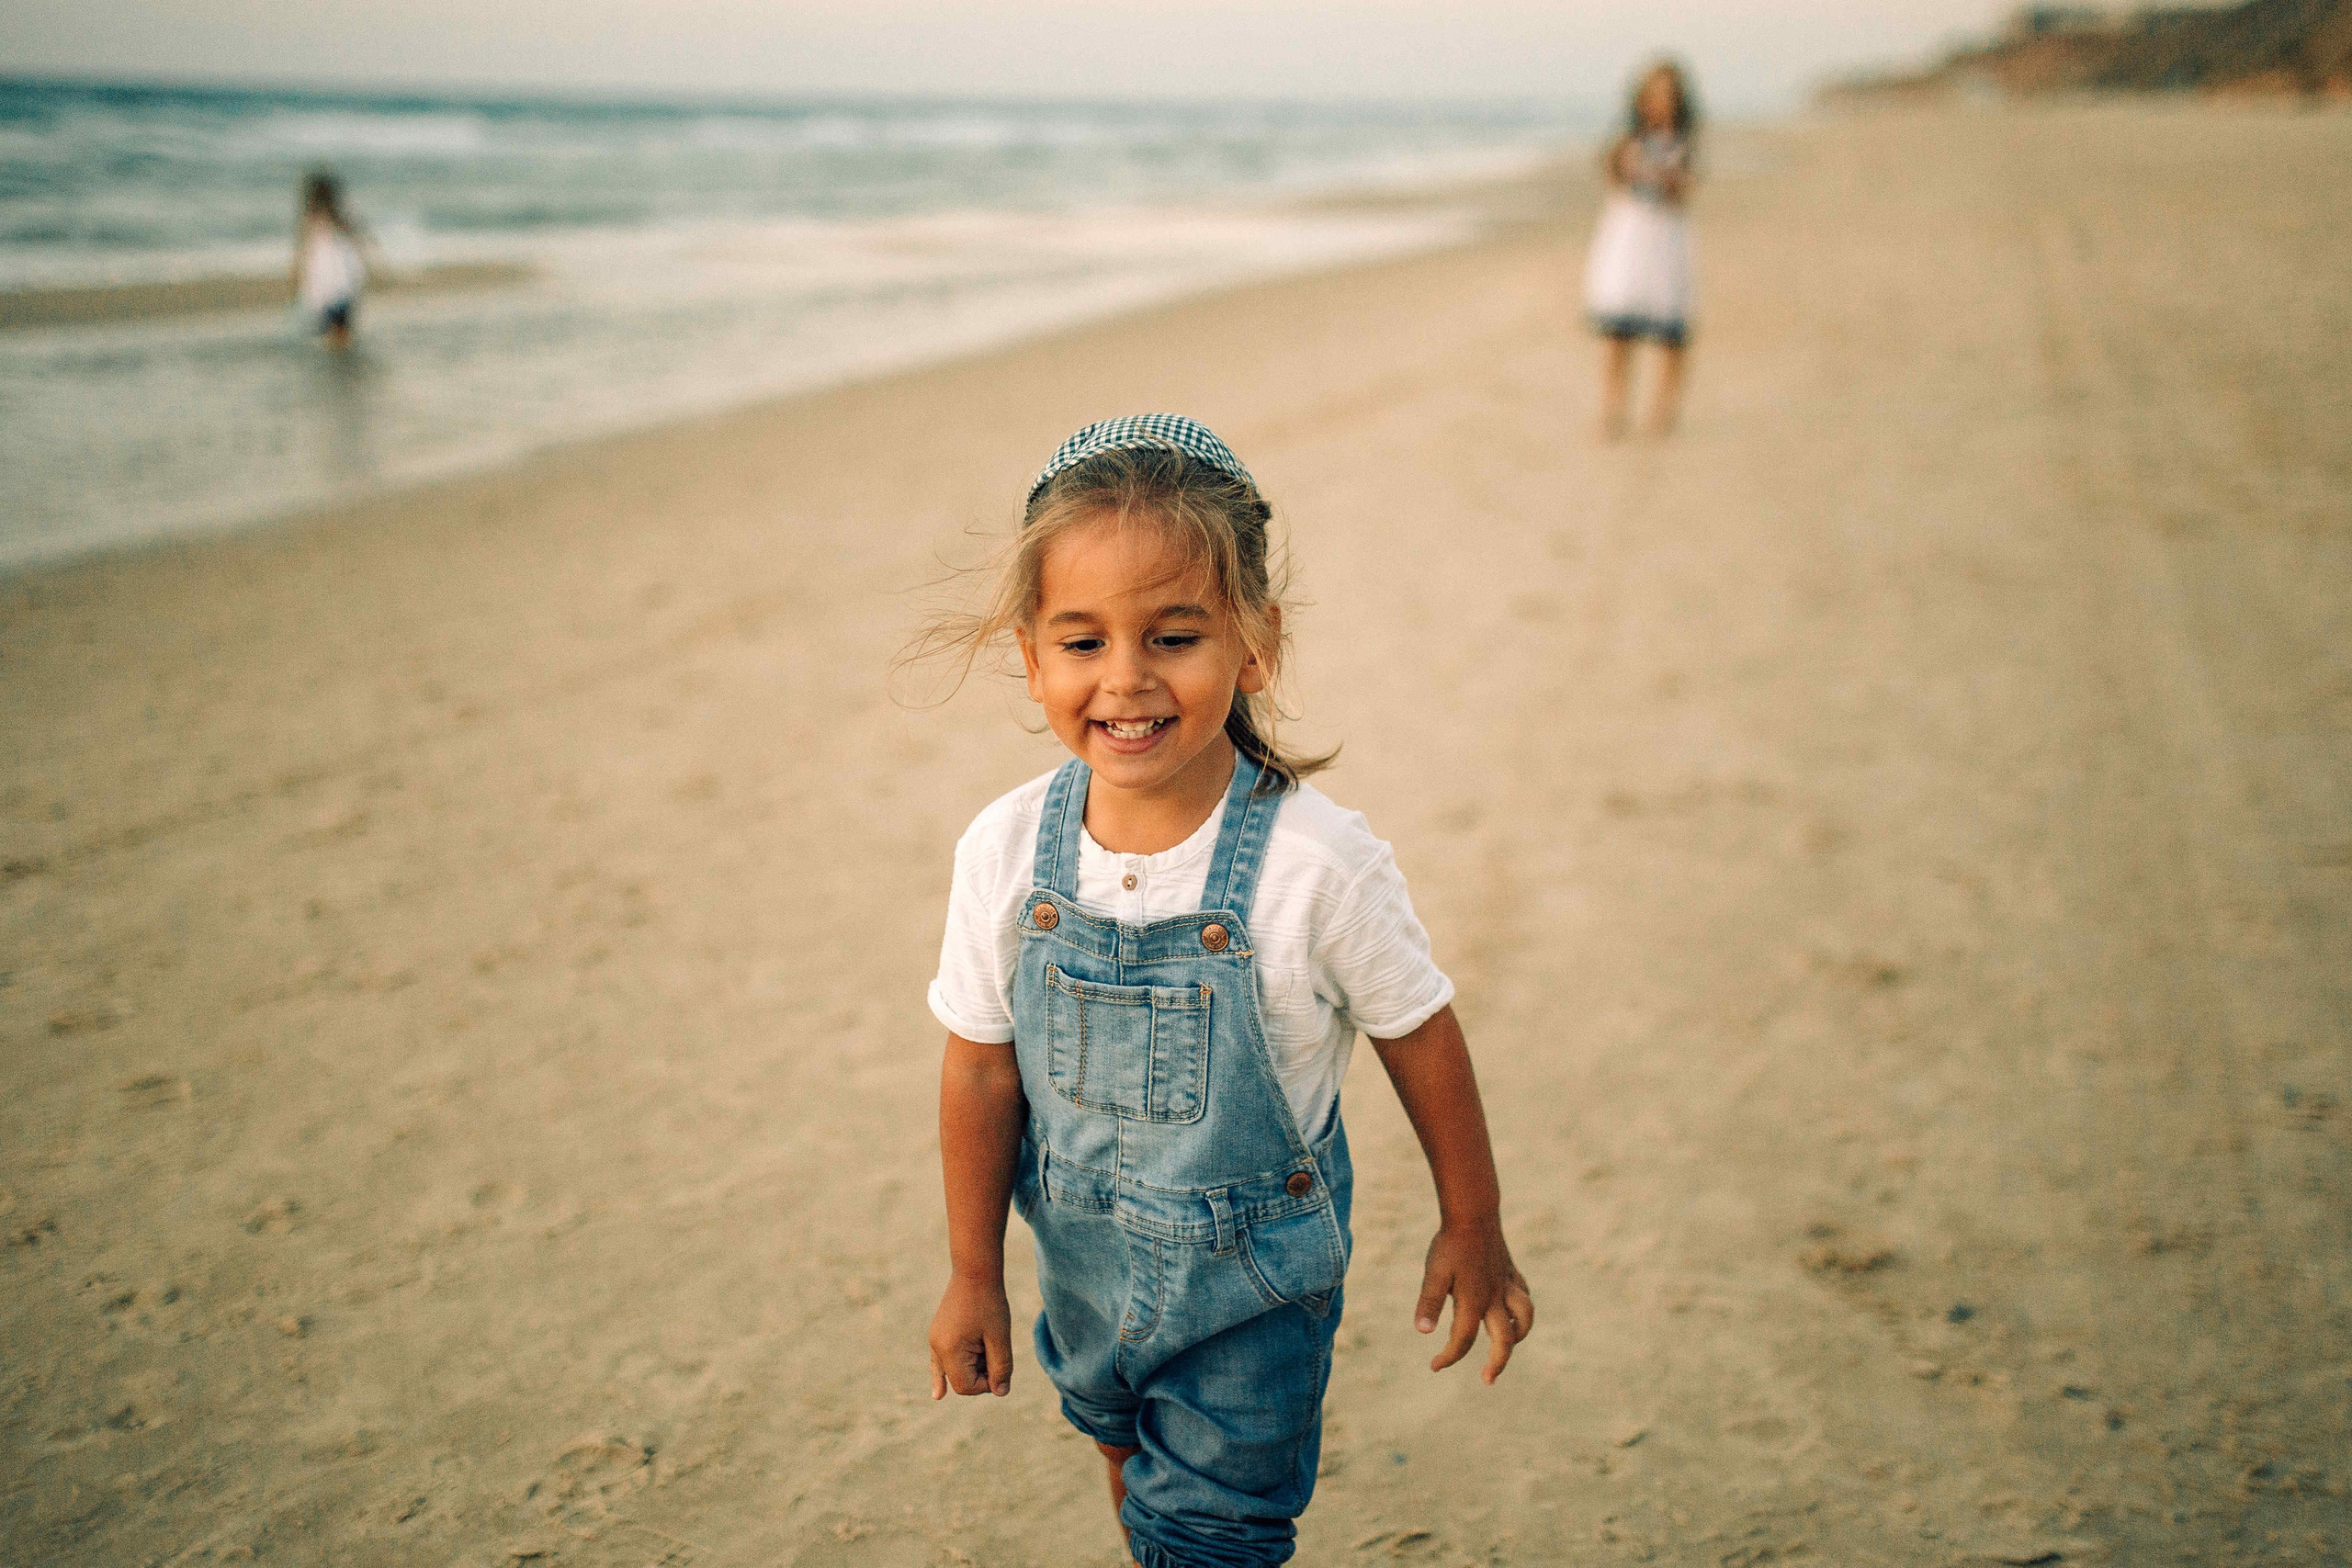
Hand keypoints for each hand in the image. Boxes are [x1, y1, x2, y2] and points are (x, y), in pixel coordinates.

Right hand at [929, 1274, 1012, 1398]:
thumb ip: (1001, 1367)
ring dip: (972, 1366)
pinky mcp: (938, 1334)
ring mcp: (935, 1340)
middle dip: (980, 1374)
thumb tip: (1000, 1392)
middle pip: (959, 1380)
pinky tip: (937, 1394)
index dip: (987, 1384)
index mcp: (949, 1350)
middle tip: (995, 1348)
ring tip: (984, 1344)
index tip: (1001, 1366)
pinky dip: (941, 1375)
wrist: (975, 1271)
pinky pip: (939, 1361)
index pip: (966, 1386)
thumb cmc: (990, 1303)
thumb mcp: (1000, 1337)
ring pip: (953, 1370)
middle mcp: (936, 1348)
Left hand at [1413, 1216, 1534, 1383]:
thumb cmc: (1450, 1244)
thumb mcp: (1434, 1273)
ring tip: (1504, 1345)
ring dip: (1517, 1336)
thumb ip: (1429, 1303)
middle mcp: (1495, 1298)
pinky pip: (1523, 1298)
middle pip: (1504, 1341)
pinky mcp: (1511, 1274)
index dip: (1449, 1357)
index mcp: (1474, 1301)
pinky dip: (1520, 1311)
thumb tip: (1423, 1332)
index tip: (1435, 1366)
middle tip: (1487, 1379)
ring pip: (1524, 1319)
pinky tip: (1510, 1312)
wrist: (1474, 1213)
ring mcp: (1507, 1286)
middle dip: (1497, 1364)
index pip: (1462, 1340)